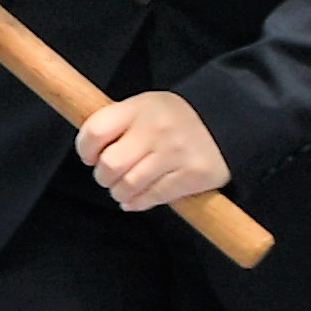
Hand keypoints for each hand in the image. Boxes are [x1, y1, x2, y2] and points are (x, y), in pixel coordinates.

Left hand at [74, 88, 229, 214]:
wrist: (226, 123)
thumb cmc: (173, 120)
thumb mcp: (144, 107)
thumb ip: (117, 124)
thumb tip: (88, 152)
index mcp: (139, 107)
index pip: (95, 131)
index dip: (85, 150)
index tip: (91, 156)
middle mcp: (157, 128)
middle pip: (109, 165)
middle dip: (103, 177)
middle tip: (110, 176)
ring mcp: (176, 152)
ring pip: (129, 186)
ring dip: (120, 193)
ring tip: (124, 189)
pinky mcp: (193, 174)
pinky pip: (153, 197)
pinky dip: (139, 202)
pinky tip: (138, 198)